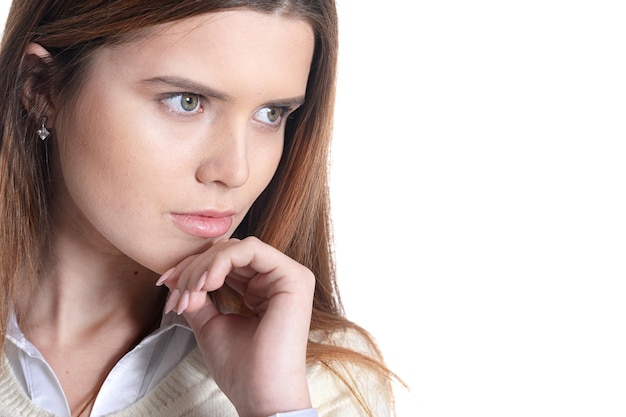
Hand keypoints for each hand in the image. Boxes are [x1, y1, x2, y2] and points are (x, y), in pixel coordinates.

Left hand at [157, 237, 314, 416]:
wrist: (260, 395)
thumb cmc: (242, 368)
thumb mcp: (210, 324)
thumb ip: (198, 297)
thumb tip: (176, 278)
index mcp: (265, 288)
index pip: (225, 262)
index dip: (193, 268)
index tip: (167, 286)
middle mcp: (279, 278)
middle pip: (228, 252)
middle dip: (194, 268)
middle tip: (177, 294)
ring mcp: (290, 276)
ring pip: (236, 248)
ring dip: (203, 267)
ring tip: (190, 293)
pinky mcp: (294, 278)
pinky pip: (250, 250)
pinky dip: (221, 262)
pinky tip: (207, 283)